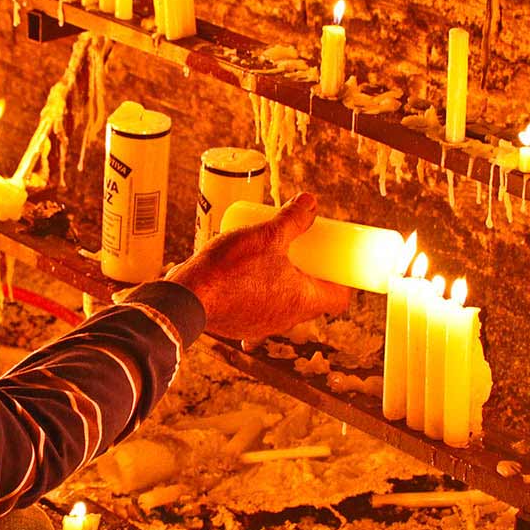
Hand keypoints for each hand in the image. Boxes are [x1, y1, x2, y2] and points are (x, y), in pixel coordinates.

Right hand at [167, 193, 354, 340]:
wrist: (187, 297)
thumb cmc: (230, 269)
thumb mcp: (266, 235)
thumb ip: (292, 220)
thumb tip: (310, 202)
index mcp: (302, 302)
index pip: (338, 299)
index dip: (342, 281)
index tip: (336, 264)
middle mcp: (285, 320)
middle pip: (312, 301)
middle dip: (311, 276)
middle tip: (305, 252)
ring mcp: (262, 327)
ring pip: (283, 306)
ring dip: (284, 286)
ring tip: (273, 260)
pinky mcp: (240, 325)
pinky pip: (258, 311)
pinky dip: (258, 296)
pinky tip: (247, 280)